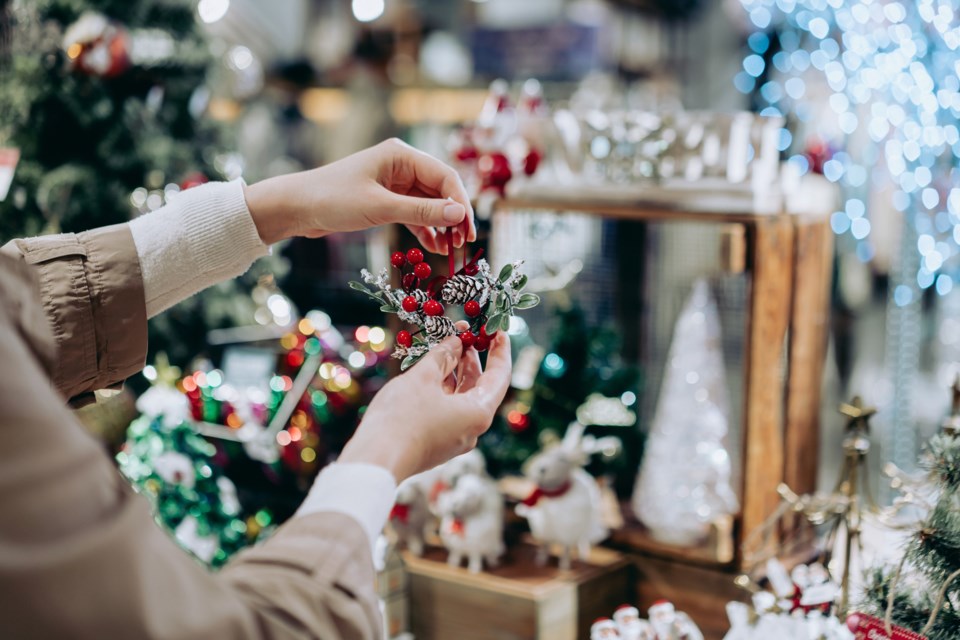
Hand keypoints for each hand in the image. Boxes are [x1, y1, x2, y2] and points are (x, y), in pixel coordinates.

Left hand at [242, 138, 475, 252]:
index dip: (460, 203)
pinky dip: (425, 229)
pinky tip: (435, 248)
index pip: (445, 176)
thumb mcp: (380, 207)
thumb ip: (422, 212)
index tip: (468, 230)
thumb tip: (460, 215)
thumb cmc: (333, 199)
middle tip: (465, 243)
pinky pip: (415, 214)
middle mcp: (402, 166)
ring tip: (452, 249)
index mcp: (402, 155)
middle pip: (441, 190)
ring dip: (442, 225)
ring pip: (429, 204)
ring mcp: (395, 183)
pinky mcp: (386, 200)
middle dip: (454, 216)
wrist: (296, 207)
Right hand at [338, 331, 511, 481]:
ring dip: (456, 373)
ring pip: (462, 399)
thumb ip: (443, 356)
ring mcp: (454, 438)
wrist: (376, 460)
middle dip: (473, 359)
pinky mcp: (437, 443)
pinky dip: (444, 389)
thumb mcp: (423, 377)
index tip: (498, 330)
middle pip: (480, 388)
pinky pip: (448, 410)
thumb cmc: (402, 417)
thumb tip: (456, 342)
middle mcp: (472, 429)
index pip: (500, 376)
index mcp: (478, 413)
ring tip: (448, 347)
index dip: (500, 350)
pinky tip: (432, 372)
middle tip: (467, 334)